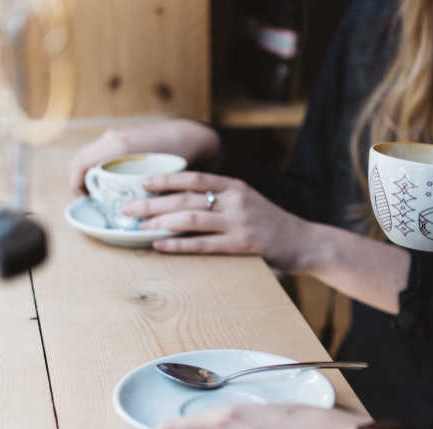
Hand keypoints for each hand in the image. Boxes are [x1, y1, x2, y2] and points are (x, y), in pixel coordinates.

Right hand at [68, 120, 220, 192]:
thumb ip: (143, 191)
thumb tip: (127, 214)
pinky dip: (97, 166)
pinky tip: (110, 181)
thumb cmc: (180, 157)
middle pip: (79, 160)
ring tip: (100, 193)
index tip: (88, 201)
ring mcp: (115, 135)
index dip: (76, 186)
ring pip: (88, 156)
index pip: (80, 166)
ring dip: (88, 174)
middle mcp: (113, 138)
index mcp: (118, 147)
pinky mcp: (121, 137)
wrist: (192, 137)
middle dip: (79, 181)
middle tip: (92, 200)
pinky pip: (99, 152)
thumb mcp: (161, 179)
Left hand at [122, 172, 312, 272]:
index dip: (166, 179)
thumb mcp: (249, 201)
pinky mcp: (242, 246)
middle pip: (185, 199)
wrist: (305, 242)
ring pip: (190, 220)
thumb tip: (186, 199)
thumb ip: (223, 197)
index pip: (194, 177)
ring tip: (137, 227)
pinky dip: (178, 245)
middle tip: (127, 208)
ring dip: (160, 222)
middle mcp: (236, 201)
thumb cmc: (273, 224)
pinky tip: (159, 245)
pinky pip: (203, 245)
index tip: (142, 181)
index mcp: (235, 186)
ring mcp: (239, 223)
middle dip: (152, 203)